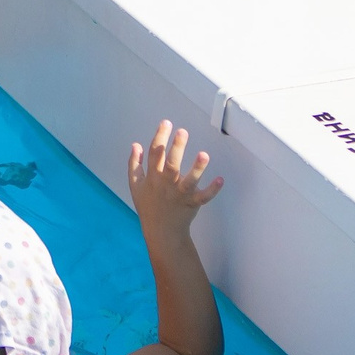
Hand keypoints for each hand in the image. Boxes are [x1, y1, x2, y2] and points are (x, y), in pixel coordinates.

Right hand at [128, 119, 223, 235]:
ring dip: (197, 168)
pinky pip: (203, 197)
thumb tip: (136, 144)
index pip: (155, 154)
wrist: (161, 232)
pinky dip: (212, 190)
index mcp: (152, 177)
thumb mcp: (135, 185)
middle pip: (171, 164)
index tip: (166, 122)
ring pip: (189, 180)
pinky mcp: (192, 204)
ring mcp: (179, 194)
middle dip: (176, 147)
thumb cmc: (148, 206)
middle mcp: (166, 184)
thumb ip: (134, 164)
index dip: (160, 137)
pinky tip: (221, 179)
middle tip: (183, 131)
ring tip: (204, 154)